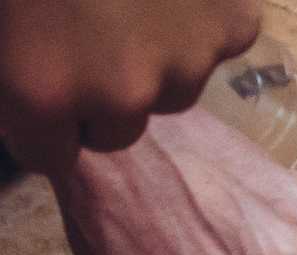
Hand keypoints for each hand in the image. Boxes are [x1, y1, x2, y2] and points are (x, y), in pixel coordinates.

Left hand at [0, 0, 259, 170]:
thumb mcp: (4, 31)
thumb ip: (16, 81)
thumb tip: (44, 110)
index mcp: (41, 92)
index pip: (48, 155)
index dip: (41, 121)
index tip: (42, 84)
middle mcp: (121, 94)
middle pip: (116, 130)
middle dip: (101, 95)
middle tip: (85, 31)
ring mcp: (184, 63)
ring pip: (172, 86)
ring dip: (151, 56)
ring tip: (127, 6)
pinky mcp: (231, 27)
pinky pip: (222, 39)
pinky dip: (202, 21)